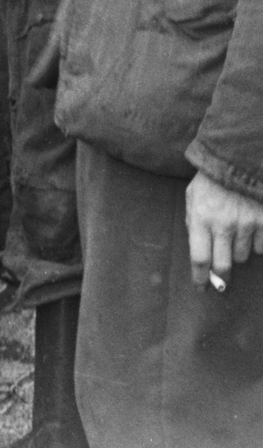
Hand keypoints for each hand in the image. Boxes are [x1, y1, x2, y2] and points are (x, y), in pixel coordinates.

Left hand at [186, 172, 262, 287]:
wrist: (238, 159)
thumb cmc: (212, 179)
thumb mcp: (192, 197)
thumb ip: (192, 221)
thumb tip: (196, 246)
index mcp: (200, 219)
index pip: (199, 258)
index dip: (200, 278)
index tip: (201, 288)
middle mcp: (223, 225)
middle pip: (223, 265)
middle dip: (221, 277)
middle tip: (222, 282)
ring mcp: (246, 223)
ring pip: (243, 256)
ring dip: (238, 253)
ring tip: (236, 238)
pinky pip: (262, 246)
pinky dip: (257, 243)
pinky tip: (252, 231)